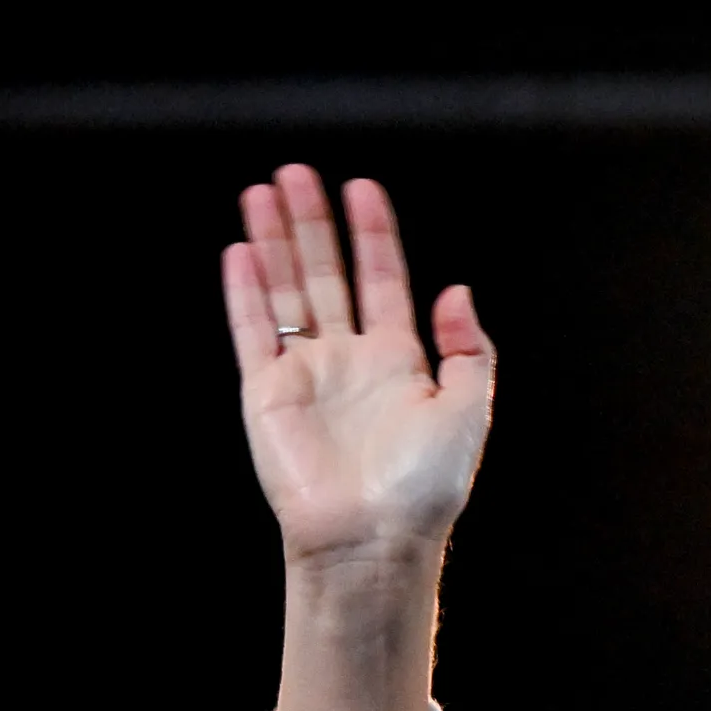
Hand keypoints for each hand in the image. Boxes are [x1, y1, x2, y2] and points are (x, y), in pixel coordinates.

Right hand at [227, 167, 492, 570]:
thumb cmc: (425, 486)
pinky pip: (252, 331)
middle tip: (298, 173)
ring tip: (262, 192)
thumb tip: (458, 290)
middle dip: (313, 224)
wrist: (373, 537)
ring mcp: (306, 374)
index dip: (372, 235)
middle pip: (327, 274)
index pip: (381, 280)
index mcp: (400, 362)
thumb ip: (468, 348)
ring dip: (274, 242)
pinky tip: (241, 250)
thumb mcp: (469, 410)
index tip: (362, 188)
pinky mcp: (266, 393)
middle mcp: (349, 360)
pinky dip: (246, 292)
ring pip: (286, 291)